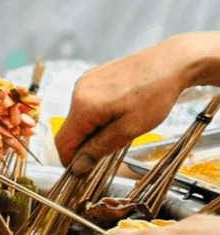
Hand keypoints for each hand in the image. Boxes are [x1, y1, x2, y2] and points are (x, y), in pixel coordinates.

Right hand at [55, 32, 219, 173]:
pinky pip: (86, 103)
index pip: (62, 142)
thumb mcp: (131, 129)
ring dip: (93, 128)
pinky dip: (97, 114)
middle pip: (70, 129)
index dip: (71, 160)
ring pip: (79, 117)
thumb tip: (78, 166)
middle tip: (110, 148)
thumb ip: (100, 148)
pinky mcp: (92, 77)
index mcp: (84, 106)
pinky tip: (118, 111)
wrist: (171, 62)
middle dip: (85, 143)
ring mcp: (84, 82)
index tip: (83, 172)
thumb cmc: (156, 93)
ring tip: (120, 126)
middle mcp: (77, 91)